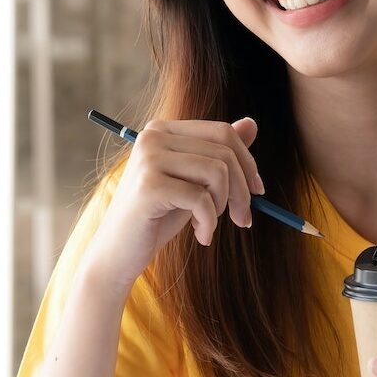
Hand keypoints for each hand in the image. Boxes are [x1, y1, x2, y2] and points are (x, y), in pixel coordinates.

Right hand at [87, 117, 263, 291]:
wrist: (119, 252)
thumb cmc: (158, 217)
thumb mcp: (195, 182)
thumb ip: (219, 153)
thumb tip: (252, 123)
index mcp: (164, 130)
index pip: (222, 132)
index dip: (248, 163)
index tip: (257, 191)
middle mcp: (153, 137)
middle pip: (224, 152)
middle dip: (242, 190)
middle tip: (243, 219)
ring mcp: (149, 159)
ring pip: (217, 173)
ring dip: (222, 207)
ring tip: (208, 225)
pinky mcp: (149, 186)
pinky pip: (202, 199)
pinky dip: (209, 223)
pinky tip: (201, 236)